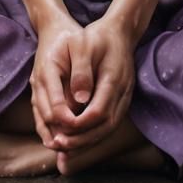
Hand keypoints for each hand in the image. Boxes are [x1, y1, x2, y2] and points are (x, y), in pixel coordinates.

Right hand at [29, 16, 91, 149]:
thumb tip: (83, 100)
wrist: (54, 27)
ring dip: (53, 135)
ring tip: (66, 151)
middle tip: (76, 148)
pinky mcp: (39, 91)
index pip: (55, 105)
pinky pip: (41, 115)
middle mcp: (38, 82)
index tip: (81, 130)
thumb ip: (81, 72)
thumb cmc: (70, 36)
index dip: (68, 122)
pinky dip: (48, 129)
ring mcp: (36, 88)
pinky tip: (58, 141)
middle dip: (61, 134)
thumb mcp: (79, 46)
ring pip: (41, 119)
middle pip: (46, 117)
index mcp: (47, 71)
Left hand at [48, 17, 136, 153]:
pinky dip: (93, 136)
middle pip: (104, 128)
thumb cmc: (98, 37)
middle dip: (81, 141)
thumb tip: (79, 99)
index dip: (79, 125)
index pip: (98, 112)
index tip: (60, 131)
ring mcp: (124, 99)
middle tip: (58, 146)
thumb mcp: (84, 45)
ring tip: (64, 150)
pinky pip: (108, 125)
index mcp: (113, 80)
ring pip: (107, 130)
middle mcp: (122, 94)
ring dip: (86, 143)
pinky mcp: (121, 102)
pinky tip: (77, 140)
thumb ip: (82, 71)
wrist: (120, 32)